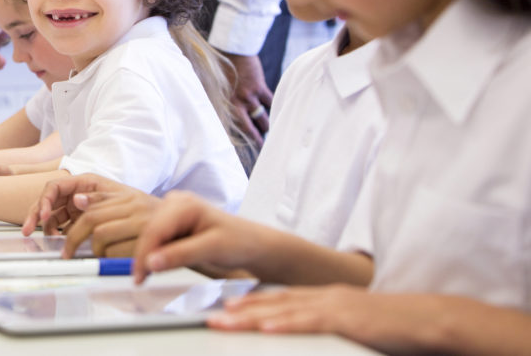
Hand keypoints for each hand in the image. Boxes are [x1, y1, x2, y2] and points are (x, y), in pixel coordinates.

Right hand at [20, 173, 136, 236]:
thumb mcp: (117, 199)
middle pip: (49, 200)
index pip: (55, 187)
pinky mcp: (79, 220)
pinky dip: (57, 233)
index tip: (44, 216)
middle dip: (35, 214)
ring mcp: (76, 207)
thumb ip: (96, 199)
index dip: (46, 200)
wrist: (148, 219)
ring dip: (44, 225)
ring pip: (52, 214)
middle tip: (27, 230)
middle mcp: (77, 193)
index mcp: (84, 182)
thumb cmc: (135, 203)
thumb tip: (76, 200)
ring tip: (45, 238)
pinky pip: (62, 225)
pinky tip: (58, 241)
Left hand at [61, 189, 161, 258]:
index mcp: (129, 197)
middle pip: (92, 223)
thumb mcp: (136, 207)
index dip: (74, 229)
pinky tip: (120, 264)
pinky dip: (115, 262)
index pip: (91, 209)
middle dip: (75, 241)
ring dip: (98, 254)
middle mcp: (135, 206)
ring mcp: (143, 223)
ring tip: (102, 259)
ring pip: (102, 240)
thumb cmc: (163, 223)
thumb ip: (108, 202)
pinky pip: (119, 254)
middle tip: (69, 256)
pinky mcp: (150, 242)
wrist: (200, 231)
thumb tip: (78, 200)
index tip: (66, 245)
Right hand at [132, 191, 265, 282]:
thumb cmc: (239, 241)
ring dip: (149, 256)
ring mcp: (173, 211)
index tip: (139, 277)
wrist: (252, 244)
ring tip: (146, 277)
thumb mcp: (212, 249)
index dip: (144, 254)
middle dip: (144, 256)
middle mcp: (176, 203)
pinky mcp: (174, 223)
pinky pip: (158, 239)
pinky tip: (157, 267)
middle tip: (140, 280)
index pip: (155, 229)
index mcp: (185, 204)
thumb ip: (181, 255)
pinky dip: (156, 254)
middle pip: (150, 232)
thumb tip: (151, 262)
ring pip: (151, 236)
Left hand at [210, 285, 455, 354]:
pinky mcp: (348, 319)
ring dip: (250, 317)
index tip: (224, 308)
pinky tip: (265, 328)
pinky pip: (310, 322)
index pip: (278, 300)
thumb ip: (327, 331)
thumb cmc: (393, 329)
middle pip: (273, 304)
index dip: (249, 304)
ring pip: (283, 311)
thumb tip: (304, 343)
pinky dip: (285, 325)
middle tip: (211, 317)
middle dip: (239, 311)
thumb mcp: (351, 328)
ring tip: (224, 321)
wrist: (429, 320)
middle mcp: (323, 298)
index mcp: (324, 299)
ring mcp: (334, 306)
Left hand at [223, 53, 272, 143]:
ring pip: (262, 119)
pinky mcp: (259, 88)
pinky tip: (279, 111)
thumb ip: (220, 100)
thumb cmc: (220, 66)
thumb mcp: (215, 86)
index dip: (240, 138)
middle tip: (263, 147)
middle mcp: (235, 104)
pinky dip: (275, 107)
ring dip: (267, 126)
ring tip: (272, 131)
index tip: (244, 146)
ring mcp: (248, 97)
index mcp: (223, 105)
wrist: (231, 49)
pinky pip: (270, 103)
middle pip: (249, 129)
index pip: (232, 127)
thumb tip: (221, 112)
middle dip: (257, 140)